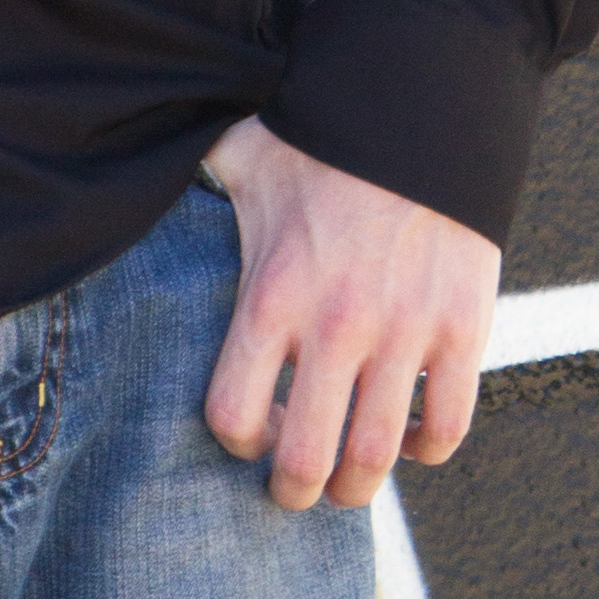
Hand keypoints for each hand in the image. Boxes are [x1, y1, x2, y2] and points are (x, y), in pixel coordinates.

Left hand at [200, 115, 497, 514]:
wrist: (422, 105)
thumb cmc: (319, 137)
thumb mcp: (240, 159)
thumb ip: (195, 188)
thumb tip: (134, 177)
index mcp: (272, 293)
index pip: (233, 415)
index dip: (235, 443)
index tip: (248, 435)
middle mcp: (336, 324)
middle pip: (306, 461)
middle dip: (295, 492)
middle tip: (295, 490)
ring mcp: (405, 332)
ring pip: (377, 458)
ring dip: (359, 487)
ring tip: (350, 481)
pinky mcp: (464, 330)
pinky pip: (448, 426)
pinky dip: (428, 447)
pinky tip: (411, 433)